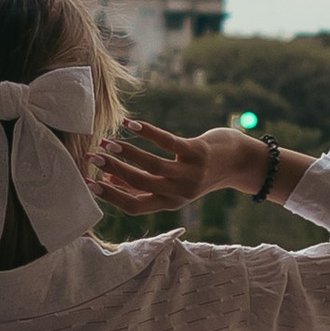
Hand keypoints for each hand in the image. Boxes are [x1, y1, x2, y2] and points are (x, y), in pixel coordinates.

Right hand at [95, 117, 307, 213]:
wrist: (240, 163)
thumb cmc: (200, 171)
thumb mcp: (174, 183)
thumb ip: (145, 183)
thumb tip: (110, 176)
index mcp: (169, 203)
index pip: (133, 206)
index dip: (110, 196)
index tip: (89, 182)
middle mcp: (178, 192)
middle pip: (138, 184)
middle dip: (111, 170)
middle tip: (92, 156)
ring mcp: (188, 173)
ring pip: (150, 165)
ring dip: (125, 153)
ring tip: (106, 141)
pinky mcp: (197, 152)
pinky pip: (167, 142)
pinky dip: (146, 133)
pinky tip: (130, 124)